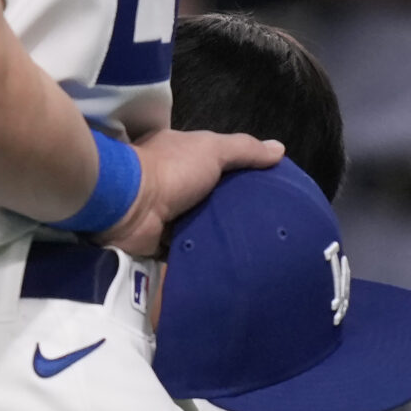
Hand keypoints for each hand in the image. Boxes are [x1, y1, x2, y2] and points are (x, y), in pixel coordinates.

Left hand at [97, 126, 282, 257]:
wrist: (130, 207)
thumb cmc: (172, 169)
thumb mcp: (213, 148)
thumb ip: (244, 149)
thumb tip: (280, 149)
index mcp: (181, 154)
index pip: (216, 162)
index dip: (239, 173)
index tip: (265, 188)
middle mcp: (172, 182)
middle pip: (210, 195)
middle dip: (232, 207)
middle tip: (265, 223)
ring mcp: (165, 213)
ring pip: (200, 223)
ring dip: (219, 234)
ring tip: (254, 247)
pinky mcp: (161, 242)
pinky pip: (188, 249)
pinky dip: (202, 255)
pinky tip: (228, 261)